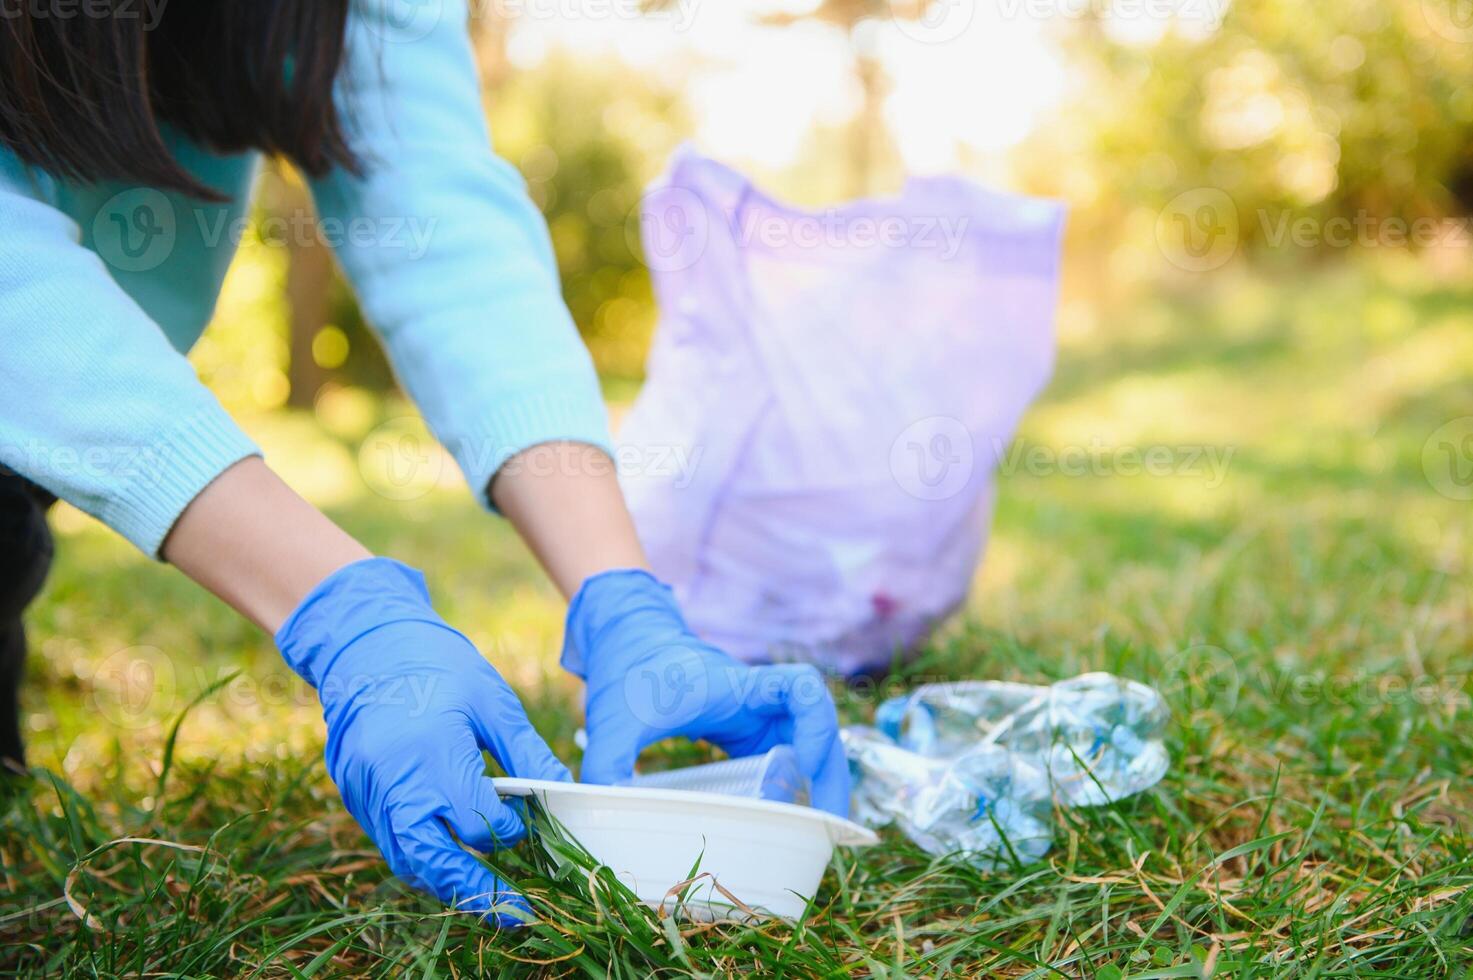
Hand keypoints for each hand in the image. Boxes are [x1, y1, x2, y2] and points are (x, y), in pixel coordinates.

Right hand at [276, 558, 568, 924]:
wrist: (366, 642)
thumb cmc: (438, 663)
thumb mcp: (492, 701)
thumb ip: (527, 753)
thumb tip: (564, 793)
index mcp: (433, 753)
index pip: (479, 821)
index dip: (509, 829)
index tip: (527, 823)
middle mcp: (393, 780)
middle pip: (435, 858)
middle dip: (475, 889)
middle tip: (516, 913)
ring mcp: (365, 791)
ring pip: (406, 859)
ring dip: (444, 881)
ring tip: (483, 896)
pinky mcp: (351, 792)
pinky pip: (386, 841)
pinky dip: (418, 857)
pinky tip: (446, 860)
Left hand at [561, 569, 849, 815]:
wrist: (627, 644)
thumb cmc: (628, 672)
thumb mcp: (614, 720)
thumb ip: (606, 764)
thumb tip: (602, 815)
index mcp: (738, 688)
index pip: (802, 689)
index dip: (817, 725)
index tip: (803, 764)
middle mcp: (758, 702)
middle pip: (819, 729)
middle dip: (831, 774)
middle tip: (827, 824)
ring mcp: (756, 720)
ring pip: (808, 748)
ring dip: (819, 785)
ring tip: (815, 834)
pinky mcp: (746, 737)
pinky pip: (784, 760)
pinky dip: (793, 789)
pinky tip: (786, 823)